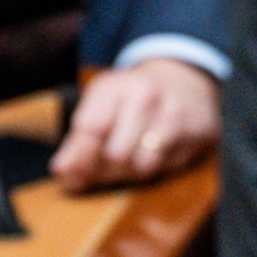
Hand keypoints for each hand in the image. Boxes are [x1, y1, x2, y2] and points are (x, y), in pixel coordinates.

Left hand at [50, 58, 219, 190]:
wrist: (185, 82)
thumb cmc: (133, 102)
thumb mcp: (100, 109)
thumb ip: (78, 142)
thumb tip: (62, 170)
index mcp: (113, 86)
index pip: (90, 129)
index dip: (78, 158)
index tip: (71, 173)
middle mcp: (144, 94)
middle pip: (114, 154)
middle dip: (104, 171)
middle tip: (102, 170)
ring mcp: (172, 112)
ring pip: (140, 166)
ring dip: (129, 174)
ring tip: (128, 162)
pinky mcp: (194, 130)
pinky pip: (164, 167)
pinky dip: (153, 169)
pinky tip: (152, 156)